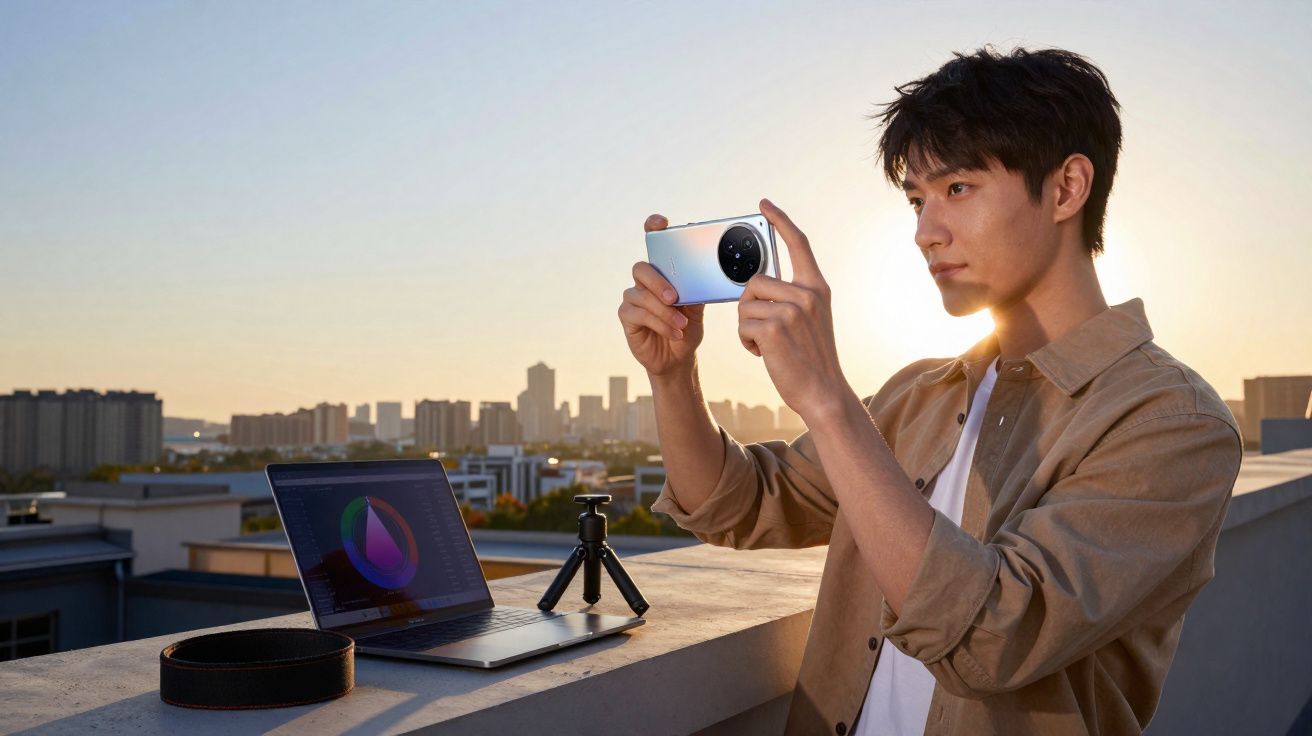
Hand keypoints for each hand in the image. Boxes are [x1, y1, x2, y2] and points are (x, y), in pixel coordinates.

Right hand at [618, 214, 706, 376]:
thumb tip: (708, 273)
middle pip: (642, 269)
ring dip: (664, 311)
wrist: (678, 357)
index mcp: (663, 272)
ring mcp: (634, 298)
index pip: (654, 244)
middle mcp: (646, 282)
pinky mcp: (627, 316)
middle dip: (658, 282)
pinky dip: (659, 323)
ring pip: (641, 295)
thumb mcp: (697, 308)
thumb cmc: (686, 327)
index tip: (660, 222)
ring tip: (682, 324)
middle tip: (675, 297)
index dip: (653, 229)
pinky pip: (638, 313)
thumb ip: (698, 289)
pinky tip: (673, 331)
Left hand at [738, 199, 852, 420]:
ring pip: (744, 304)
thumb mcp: (810, 319)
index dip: (780, 220)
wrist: (823, 392)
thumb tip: (757, 284)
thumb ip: (792, 297)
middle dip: (750, 306)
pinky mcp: (774, 328)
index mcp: (817, 287)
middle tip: (766, 330)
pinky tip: (764, 353)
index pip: (798, 243)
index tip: (764, 204)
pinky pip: (742, 324)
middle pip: (755, 281)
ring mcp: (791, 310)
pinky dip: (746, 341)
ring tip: (768, 345)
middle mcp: (806, 294)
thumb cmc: (810, 359)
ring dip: (747, 326)